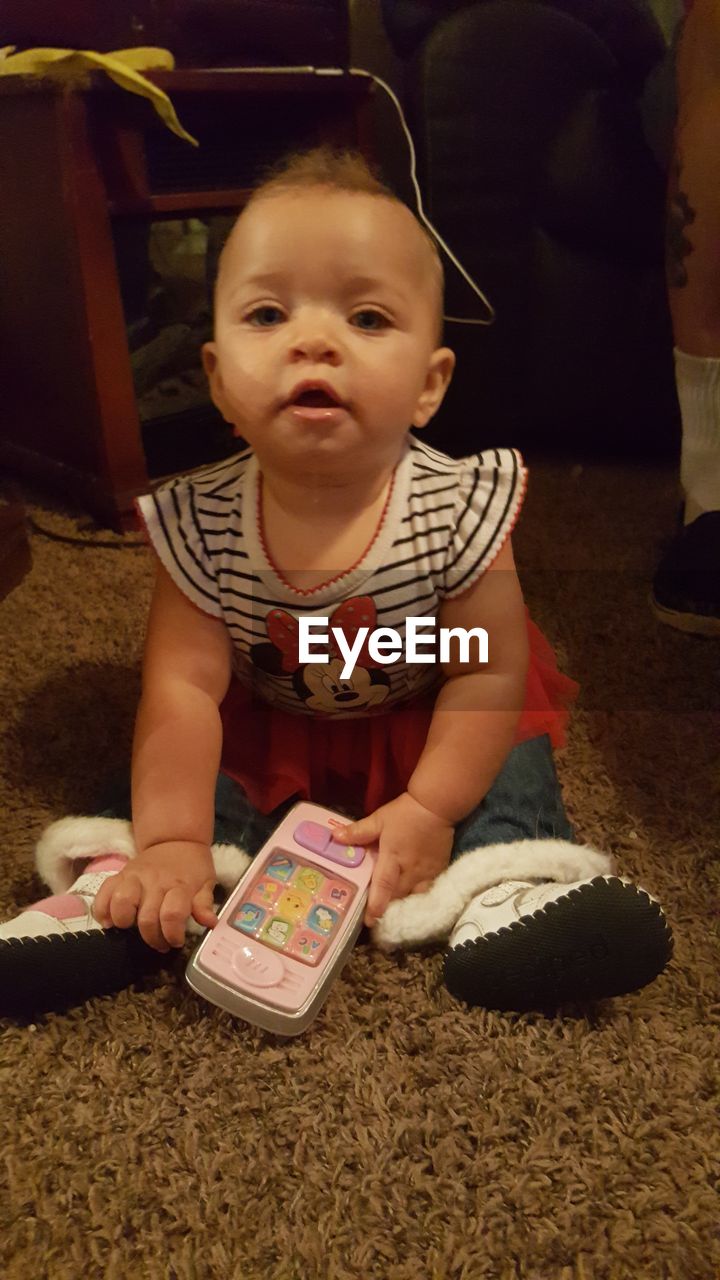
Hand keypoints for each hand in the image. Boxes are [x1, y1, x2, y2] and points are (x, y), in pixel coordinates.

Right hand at [93, 841, 217, 952]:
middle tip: (159, 943)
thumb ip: (204, 903)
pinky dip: (102, 910)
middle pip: (147, 917)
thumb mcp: (206, 882)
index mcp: (180, 884)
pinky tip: (109, 921)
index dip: (172, 935)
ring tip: (131, 929)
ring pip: (121, 903)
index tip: (175, 942)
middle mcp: (155, 881)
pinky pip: (103, 893)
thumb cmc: (192, 867)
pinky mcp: (119, 875)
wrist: (175, 840)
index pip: (172, 914)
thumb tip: (209, 922)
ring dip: (124, 923)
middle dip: (152, 938)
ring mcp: (134, 877)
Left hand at [335, 792, 453, 926]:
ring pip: (414, 897)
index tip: (369, 921)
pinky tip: (412, 904)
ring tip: (393, 916)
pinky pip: (427, 892)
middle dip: (387, 909)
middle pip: (398, 896)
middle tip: (375, 921)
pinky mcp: (438, 871)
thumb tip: (334, 836)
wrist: (436, 806)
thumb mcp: (379, 819)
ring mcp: (426, 872)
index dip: (376, 905)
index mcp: (392, 857)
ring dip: (403, 906)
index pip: (383, 885)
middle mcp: (410, 869)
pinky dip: (418, 899)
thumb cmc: (405, 813)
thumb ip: (358, 831)